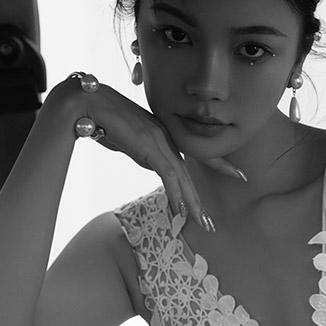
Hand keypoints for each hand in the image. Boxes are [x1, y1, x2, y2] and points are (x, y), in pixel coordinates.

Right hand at [46, 74, 229, 228]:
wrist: (88, 102)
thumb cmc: (103, 118)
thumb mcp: (129, 141)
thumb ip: (143, 153)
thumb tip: (151, 166)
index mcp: (165, 134)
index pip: (198, 150)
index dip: (218, 162)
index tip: (237, 173)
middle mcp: (167, 136)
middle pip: (190, 172)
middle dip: (200, 198)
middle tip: (210, 222)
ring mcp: (160, 140)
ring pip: (181, 177)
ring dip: (191, 203)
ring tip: (201, 223)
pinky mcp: (149, 146)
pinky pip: (167, 174)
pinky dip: (175, 194)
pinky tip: (181, 211)